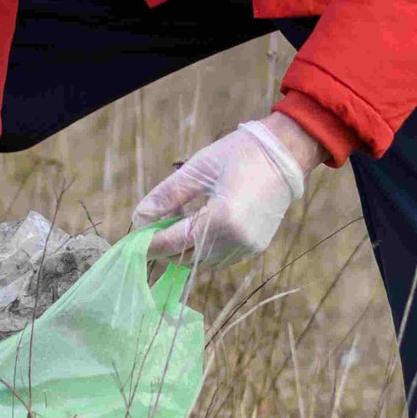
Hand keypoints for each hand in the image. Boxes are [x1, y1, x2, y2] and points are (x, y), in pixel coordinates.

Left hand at [132, 115, 320, 267]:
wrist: (285, 155)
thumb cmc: (238, 155)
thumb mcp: (197, 170)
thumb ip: (166, 196)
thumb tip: (139, 217)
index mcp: (221, 220)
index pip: (174, 242)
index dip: (150, 243)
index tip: (131, 240)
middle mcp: (236, 241)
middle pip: (186, 258)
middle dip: (165, 247)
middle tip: (151, 227)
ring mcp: (248, 248)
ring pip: (202, 262)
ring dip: (183, 249)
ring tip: (174, 222)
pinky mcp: (255, 248)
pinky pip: (220, 258)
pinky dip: (202, 249)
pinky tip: (196, 226)